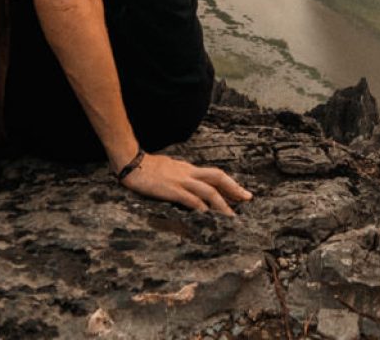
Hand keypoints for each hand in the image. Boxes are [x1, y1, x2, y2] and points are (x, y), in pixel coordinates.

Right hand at [119, 152, 252, 215]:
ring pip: (208, 190)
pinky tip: (208, 215)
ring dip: (222, 203)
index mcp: (188, 169)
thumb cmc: (148, 168)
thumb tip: (192, 189)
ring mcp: (180, 180)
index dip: (229, 184)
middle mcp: (188, 173)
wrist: (132, 163)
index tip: (241, 193)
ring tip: (232, 216)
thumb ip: (182, 178)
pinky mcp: (171, 189)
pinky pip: (190, 198)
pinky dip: (201, 207)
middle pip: (217, 177)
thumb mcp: (170, 170)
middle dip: (234, 188)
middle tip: (247, 199)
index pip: (214, 175)